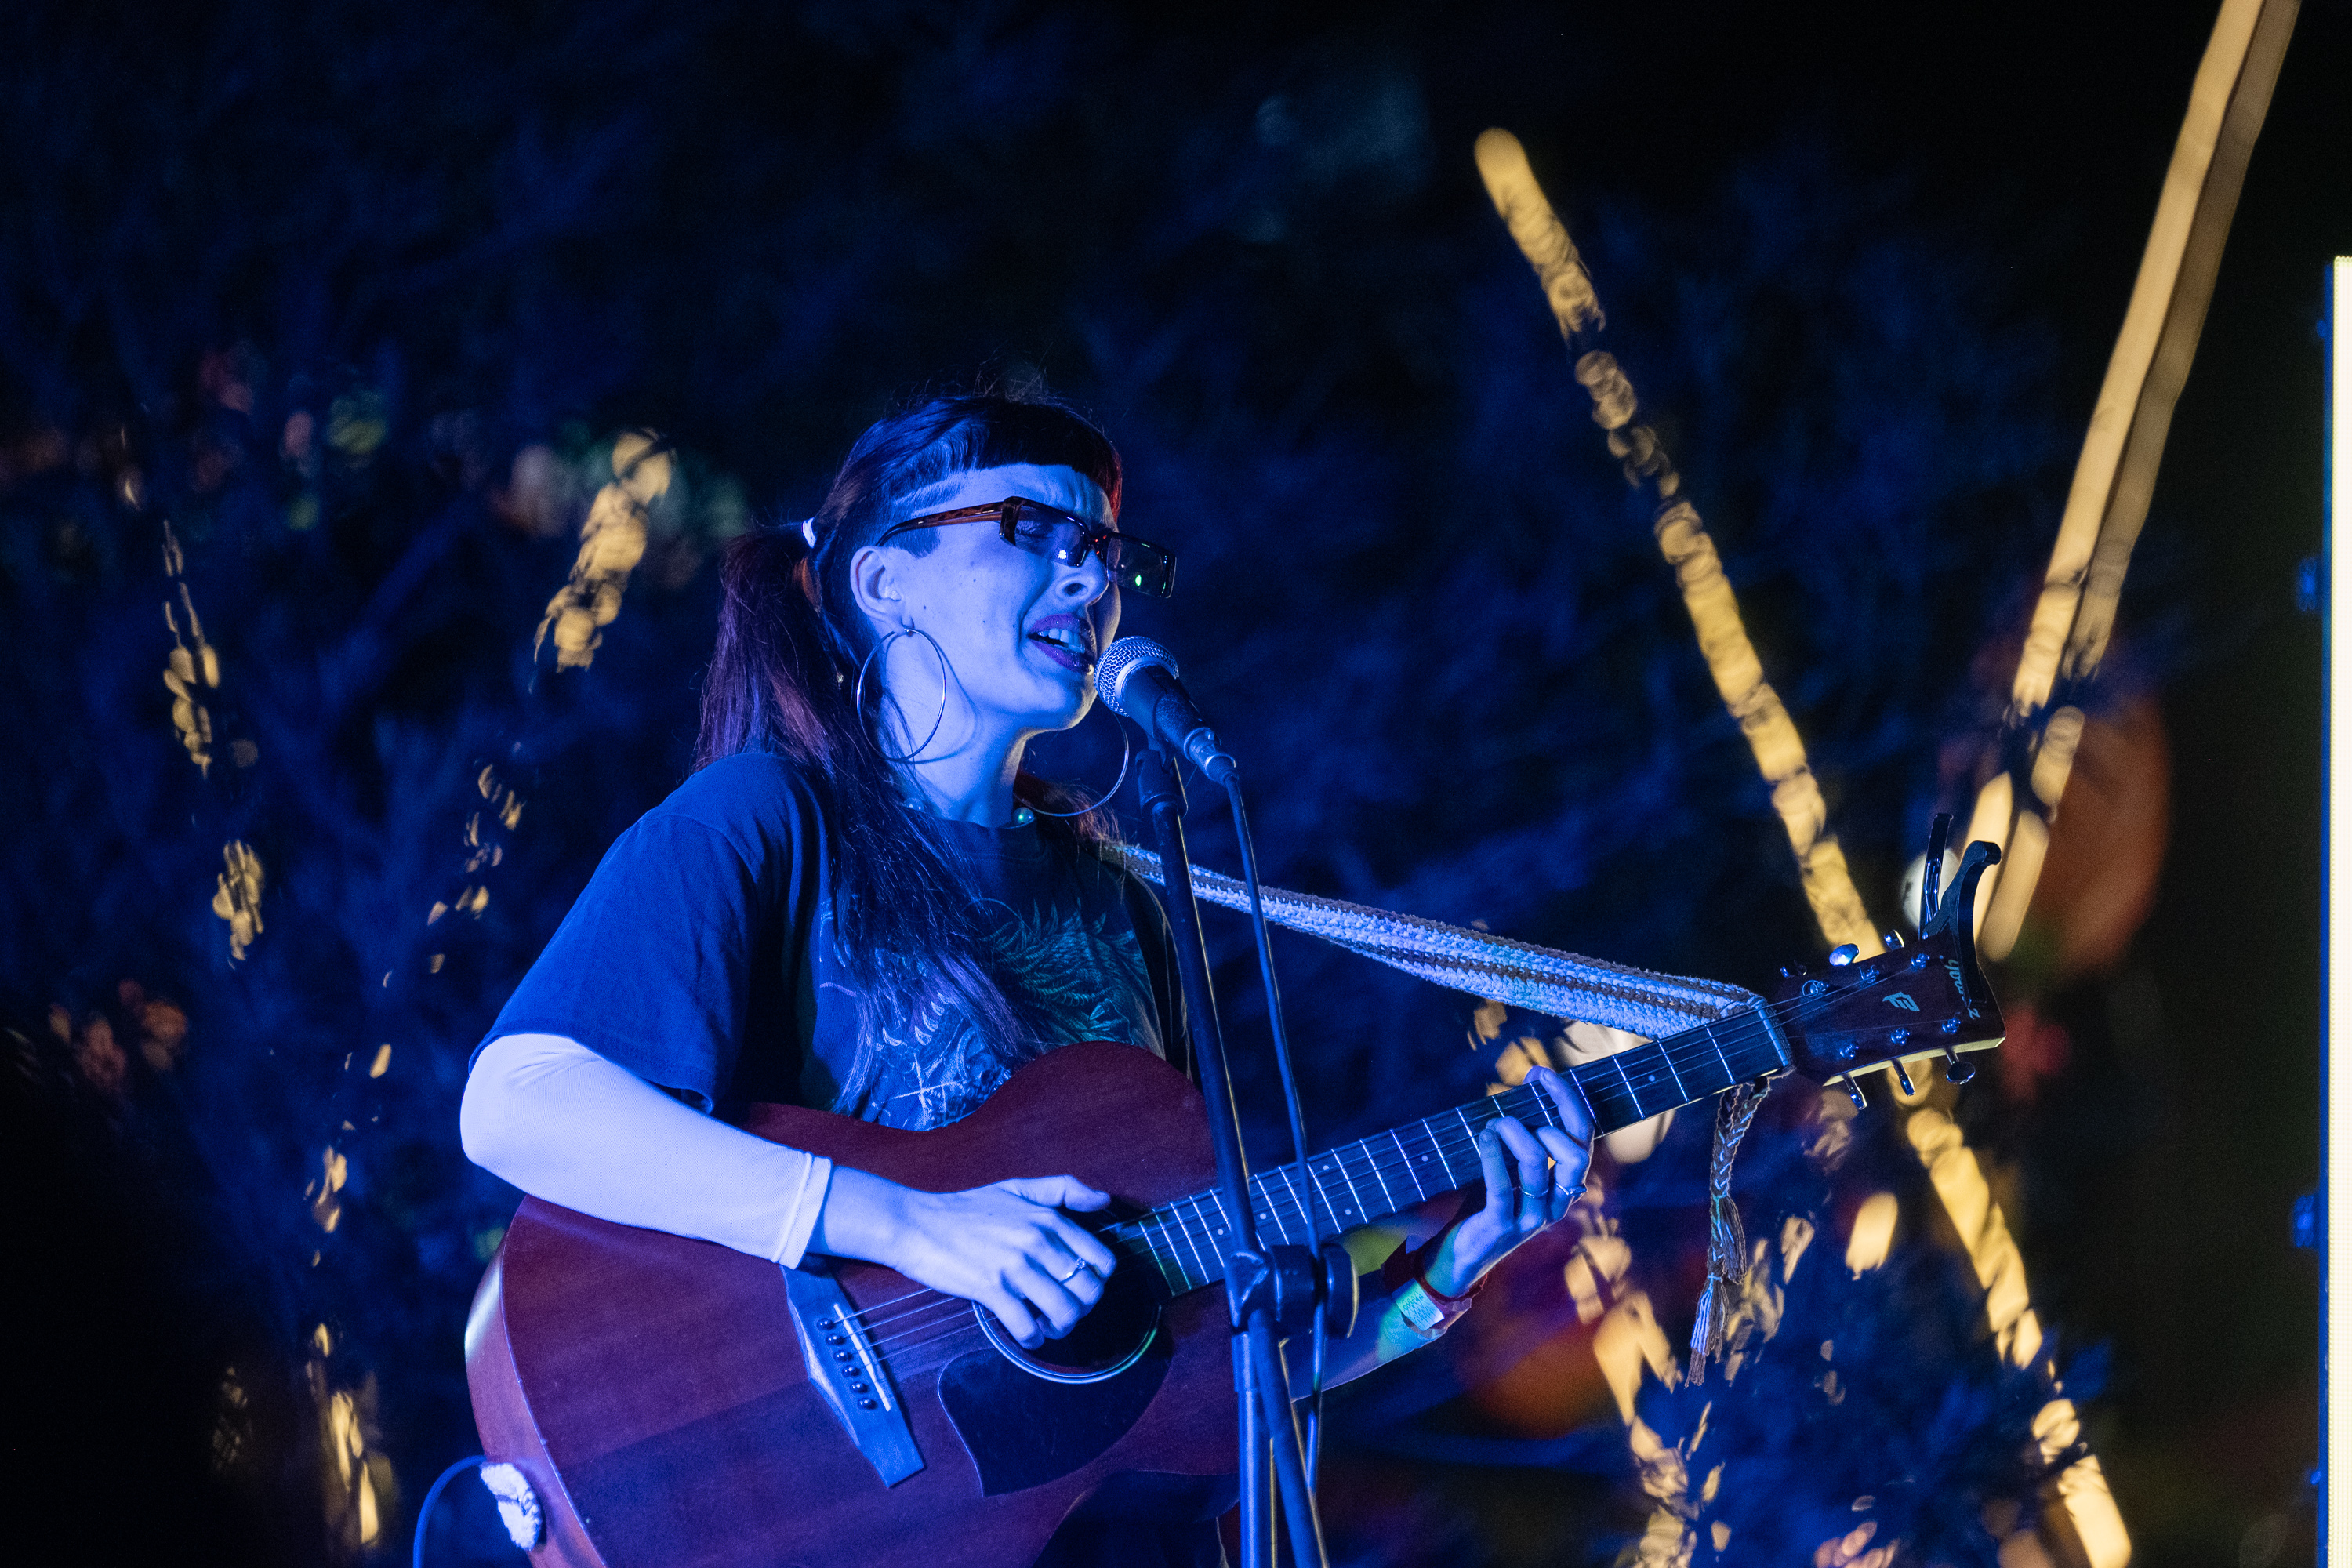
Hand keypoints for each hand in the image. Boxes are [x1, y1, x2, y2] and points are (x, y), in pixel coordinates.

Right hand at [812, 1168, 1117, 1349]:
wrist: (915, 1223)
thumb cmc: (966, 1208)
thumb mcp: (1017, 1188)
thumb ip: (1064, 1189)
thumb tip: (1103, 1200)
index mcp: (1048, 1218)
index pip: (1101, 1260)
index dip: (1098, 1282)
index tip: (1080, 1287)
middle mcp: (1037, 1240)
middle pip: (1088, 1290)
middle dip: (1083, 1309)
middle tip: (1064, 1311)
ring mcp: (1014, 1266)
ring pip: (1065, 1312)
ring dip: (1060, 1328)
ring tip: (1047, 1326)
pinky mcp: (991, 1289)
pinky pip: (1027, 1326)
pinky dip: (1032, 1338)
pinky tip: (1026, 1334)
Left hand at [1422, 1066, 1592, 1297]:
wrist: (1464, 1256)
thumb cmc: (1488, 1204)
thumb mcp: (1514, 1172)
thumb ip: (1526, 1141)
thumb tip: (1526, 1090)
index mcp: (1565, 1188)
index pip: (1584, 1140)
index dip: (1569, 1103)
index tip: (1545, 1074)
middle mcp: (1557, 1203)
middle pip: (1575, 1152)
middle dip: (1553, 1113)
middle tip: (1521, 1095)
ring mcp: (1532, 1217)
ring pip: (1537, 1161)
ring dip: (1514, 1131)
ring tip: (1494, 1123)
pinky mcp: (1503, 1225)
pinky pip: (1502, 1184)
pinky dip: (1492, 1153)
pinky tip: (1484, 1136)